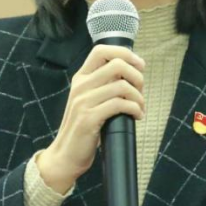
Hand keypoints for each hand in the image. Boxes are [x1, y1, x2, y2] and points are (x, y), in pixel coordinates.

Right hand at [44, 44, 145, 180]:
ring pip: (122, 86)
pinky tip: (136, 116)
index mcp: (81, 78)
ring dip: (138, 97)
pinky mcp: (89, 118)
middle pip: (117, 65)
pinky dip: (135, 110)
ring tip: (140, 108)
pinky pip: (120, 105)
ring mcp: (83, 102)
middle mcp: (81, 86)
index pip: (102, 50)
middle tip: (140, 92)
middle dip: (137, 77)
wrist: (65, 155)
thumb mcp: (90, 101)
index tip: (139, 65)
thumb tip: (132, 75)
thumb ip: (104, 86)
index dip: (125, 53)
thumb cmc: (83, 129)